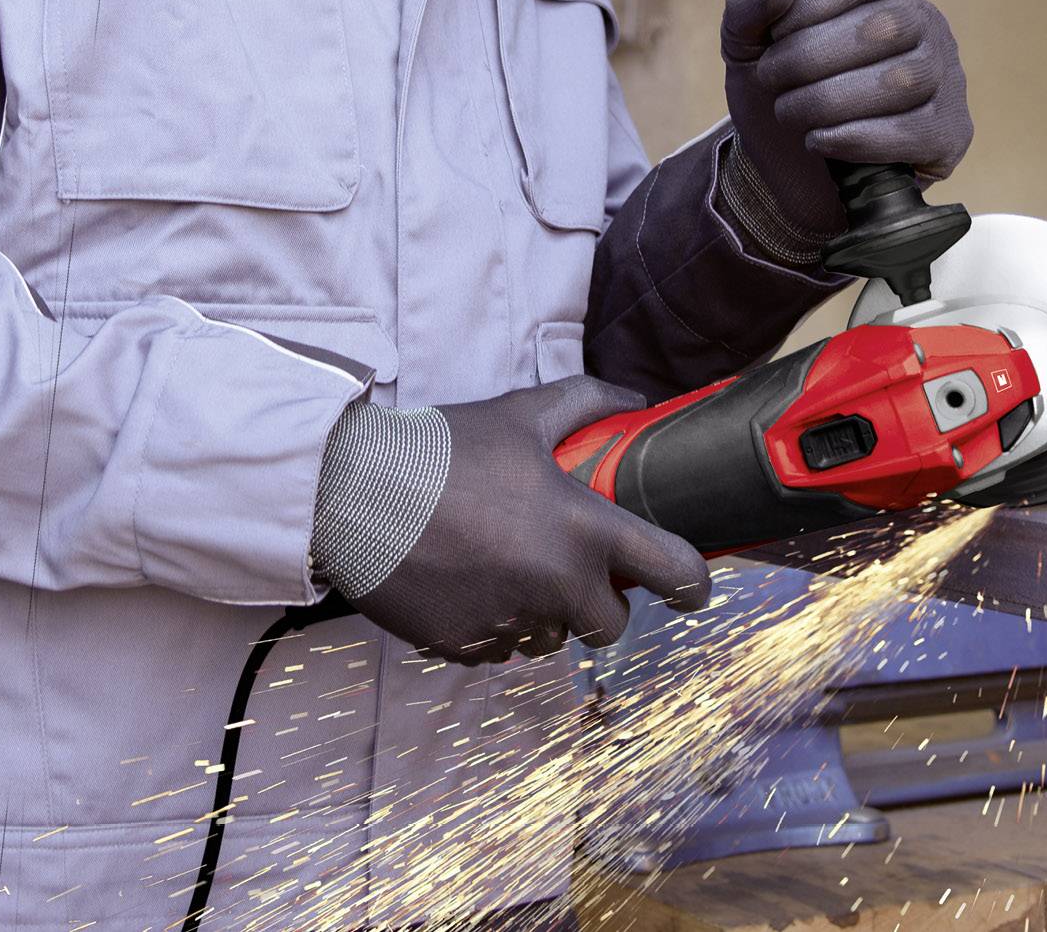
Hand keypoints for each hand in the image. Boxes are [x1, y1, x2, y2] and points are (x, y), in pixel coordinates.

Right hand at [314, 378, 709, 664]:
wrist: (353, 494)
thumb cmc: (444, 450)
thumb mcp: (520, 414)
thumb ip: (586, 402)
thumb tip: (635, 399)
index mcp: (584, 532)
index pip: (675, 574)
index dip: (694, 582)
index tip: (691, 584)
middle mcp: (558, 587)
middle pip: (612, 624)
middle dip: (601, 601)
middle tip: (572, 564)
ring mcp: (512, 624)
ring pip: (553, 639)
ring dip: (544, 612)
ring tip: (506, 562)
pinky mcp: (467, 648)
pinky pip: (500, 648)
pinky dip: (495, 623)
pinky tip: (467, 580)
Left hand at [721, 0, 971, 239]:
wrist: (792, 166)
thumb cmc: (779, 89)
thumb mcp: (746, 43)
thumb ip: (748, 4)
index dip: (806, 6)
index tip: (771, 39)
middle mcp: (923, 21)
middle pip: (881, 29)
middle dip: (808, 59)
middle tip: (772, 81)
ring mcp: (945, 76)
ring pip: (900, 82)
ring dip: (827, 102)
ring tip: (791, 113)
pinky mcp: (950, 131)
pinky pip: (914, 132)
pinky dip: (856, 139)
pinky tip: (820, 141)